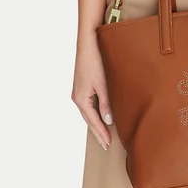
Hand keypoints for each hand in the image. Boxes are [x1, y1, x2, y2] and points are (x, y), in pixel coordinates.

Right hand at [71, 35, 112, 149]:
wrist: (88, 43)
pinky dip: (94, 113)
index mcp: (81, 99)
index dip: (101, 133)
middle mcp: (78, 97)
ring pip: (88, 112)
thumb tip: (109, 120)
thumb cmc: (95, 61)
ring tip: (104, 134)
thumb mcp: (103, 84)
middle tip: (106, 145)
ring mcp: (79, 91)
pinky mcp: (83, 86)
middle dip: (97, 132)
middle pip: (89, 119)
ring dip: (96, 123)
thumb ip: (106, 103)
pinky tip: (100, 115)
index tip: (108, 144)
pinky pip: (88, 105)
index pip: (93, 122)